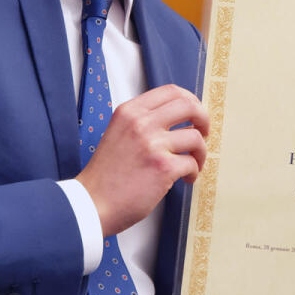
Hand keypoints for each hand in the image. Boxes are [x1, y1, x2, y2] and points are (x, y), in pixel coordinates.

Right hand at [77, 84, 208, 236]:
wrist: (91, 204)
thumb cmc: (106, 175)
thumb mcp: (118, 133)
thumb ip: (142, 122)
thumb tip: (177, 118)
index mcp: (130, 111)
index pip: (170, 91)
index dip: (190, 100)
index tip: (195, 112)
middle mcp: (141, 123)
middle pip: (189, 105)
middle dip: (203, 118)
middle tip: (203, 132)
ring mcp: (152, 144)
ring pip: (195, 137)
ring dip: (200, 152)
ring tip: (193, 163)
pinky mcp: (163, 167)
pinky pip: (192, 163)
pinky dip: (193, 172)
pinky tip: (185, 179)